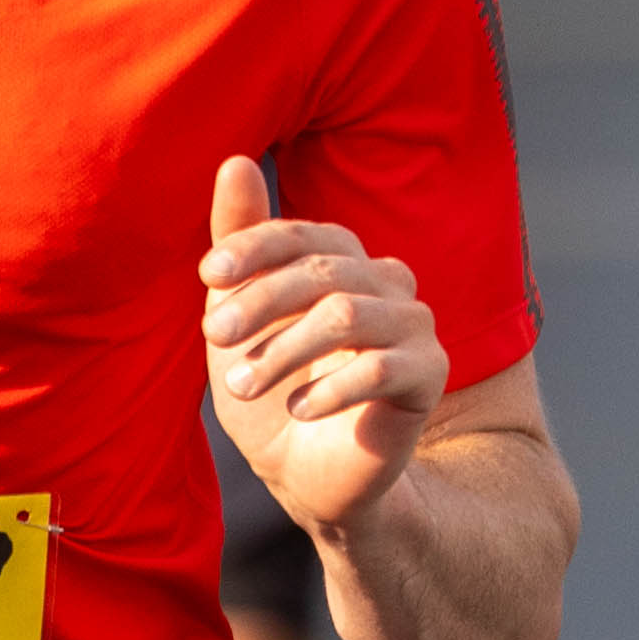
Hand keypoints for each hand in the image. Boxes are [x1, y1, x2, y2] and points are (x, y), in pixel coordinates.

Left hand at [204, 159, 445, 541]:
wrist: (308, 480)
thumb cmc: (272, 394)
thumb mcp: (240, 320)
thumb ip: (239, 246)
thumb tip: (234, 160)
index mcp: (343, 262)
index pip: (304, 234)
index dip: (256, 246)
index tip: (209, 276)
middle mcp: (385, 281)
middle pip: (323, 271)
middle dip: (260, 302)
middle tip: (213, 337)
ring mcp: (414, 326)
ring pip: (347, 316)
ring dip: (284, 350)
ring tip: (241, 385)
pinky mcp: (429, 375)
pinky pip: (384, 367)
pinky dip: (333, 388)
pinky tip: (298, 410)